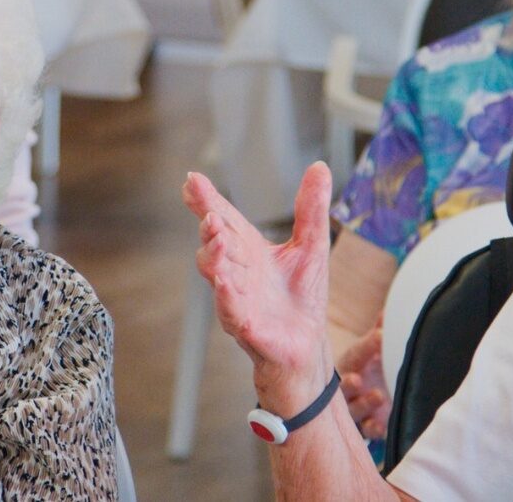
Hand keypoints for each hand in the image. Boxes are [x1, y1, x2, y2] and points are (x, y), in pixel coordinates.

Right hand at [182, 163, 335, 410]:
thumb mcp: (311, 246)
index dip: (207, 200)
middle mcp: (237, 271)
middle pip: (215, 245)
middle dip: (209, 228)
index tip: (192, 180)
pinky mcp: (247, 326)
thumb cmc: (301, 297)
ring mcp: (237, 299)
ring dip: (214, 258)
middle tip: (210, 212)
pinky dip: (228, 299)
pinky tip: (226, 285)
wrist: (306, 344)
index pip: (224, 219)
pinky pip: (233, 312)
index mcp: (248, 250)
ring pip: (218, 277)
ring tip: (217, 239)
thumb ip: (311, 209)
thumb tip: (319, 168)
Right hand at [337, 324, 391, 438]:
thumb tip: (387, 312)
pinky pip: (367, 431)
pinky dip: (374, 429)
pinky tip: (382, 427)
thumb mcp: (371, 352)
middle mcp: (347, 388)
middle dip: (349, 384)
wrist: (360, 402)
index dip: (368, 346)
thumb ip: (378, 334)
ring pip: (354, 409)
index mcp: (350, 365)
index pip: (356, 354)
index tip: (381, 336)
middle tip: (357, 379)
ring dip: (364, 404)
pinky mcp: (365, 427)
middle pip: (344, 386)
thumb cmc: (366, 371)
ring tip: (378, 396)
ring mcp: (354, 408)